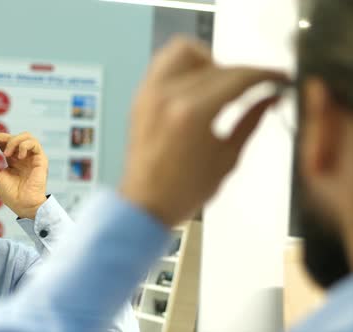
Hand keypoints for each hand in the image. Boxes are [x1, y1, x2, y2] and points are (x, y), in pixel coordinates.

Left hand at [0, 132, 47, 218]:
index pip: (5, 143)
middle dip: (1, 136)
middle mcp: (23, 157)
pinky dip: (24, 145)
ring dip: (14, 141)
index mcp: (13, 161)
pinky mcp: (41, 159)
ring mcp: (32, 157)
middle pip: (13, 137)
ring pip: (26, 136)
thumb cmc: (11, 195)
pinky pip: (34, 143)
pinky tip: (19, 156)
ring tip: (7, 153)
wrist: (23, 205)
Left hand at [120, 37, 286, 226]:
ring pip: (185, 51)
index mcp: (192, 113)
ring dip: (210, 60)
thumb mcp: (227, 159)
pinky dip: (184, 64)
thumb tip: (270, 98)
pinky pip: (163, 62)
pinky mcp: (141, 96)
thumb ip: (251, 122)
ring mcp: (150, 93)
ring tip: (222, 84)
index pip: (238, 77)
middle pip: (217, 64)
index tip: (279, 79)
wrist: (144, 204)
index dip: (265, 75)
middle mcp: (168, 96)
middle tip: (258, 88)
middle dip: (244, 73)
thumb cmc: (183, 191)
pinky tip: (197, 84)